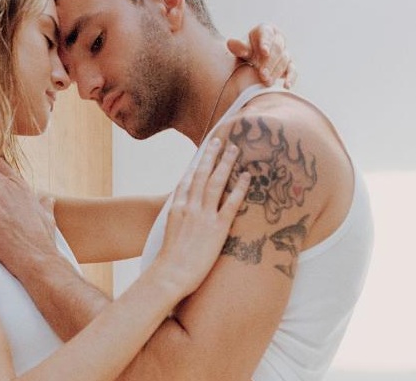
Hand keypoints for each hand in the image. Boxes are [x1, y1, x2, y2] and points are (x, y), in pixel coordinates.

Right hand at [157, 138, 249, 295]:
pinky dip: (239, 187)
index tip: (202, 154)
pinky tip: (247, 176)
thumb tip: (182, 220)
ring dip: (226, 163)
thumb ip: (177, 223)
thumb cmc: (168, 263)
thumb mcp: (169, 236)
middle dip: (210, 155)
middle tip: (219, 140)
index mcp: (176, 209)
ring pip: (216, 182)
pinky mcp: (217, 228)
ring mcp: (203, 216)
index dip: (195, 166)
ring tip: (235, 149)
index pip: (187, 180)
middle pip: (201, 174)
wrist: (170, 274)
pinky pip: (231, 203)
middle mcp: (190, 207)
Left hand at [227, 23, 297, 87]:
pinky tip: (286, 86)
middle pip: (277, 49)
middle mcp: (278, 39)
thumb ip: (238, 47)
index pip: (267, 34)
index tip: (264, 52)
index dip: (266, 43)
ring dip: (276, 72)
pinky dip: (291, 78)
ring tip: (266, 82)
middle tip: (262, 75)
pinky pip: (293, 70)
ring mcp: (285, 52)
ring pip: (284, 60)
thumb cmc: (246, 50)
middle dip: (269, 62)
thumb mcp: (241, 47)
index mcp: (266, 30)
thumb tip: (230, 43)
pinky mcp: (289, 65)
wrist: (252, 59)